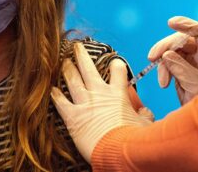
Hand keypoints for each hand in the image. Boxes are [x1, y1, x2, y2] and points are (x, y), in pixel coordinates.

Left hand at [51, 43, 152, 162]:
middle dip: (81, 55)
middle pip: (88, 68)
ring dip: (67, 69)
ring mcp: (85, 103)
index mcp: (118, 93)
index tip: (114, 63)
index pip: (118, 69)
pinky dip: (56, 95)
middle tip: (76, 47)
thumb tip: (145, 111)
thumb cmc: (133, 138)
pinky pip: (61, 102)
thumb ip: (144, 114)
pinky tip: (53, 90)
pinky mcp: (73, 117)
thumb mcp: (145, 123)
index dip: (116, 65)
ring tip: (63, 62)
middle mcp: (100, 94)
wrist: (117, 151)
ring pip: (72, 80)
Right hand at [148, 16, 197, 104]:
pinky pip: (168, 64)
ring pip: (172, 52)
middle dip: (165, 47)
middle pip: (181, 40)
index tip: (171, 23)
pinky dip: (163, 72)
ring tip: (163, 83)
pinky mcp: (182, 72)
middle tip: (152, 58)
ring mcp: (191, 63)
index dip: (186, 25)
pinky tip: (164, 84)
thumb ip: (183, 70)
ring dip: (163, 64)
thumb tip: (167, 55)